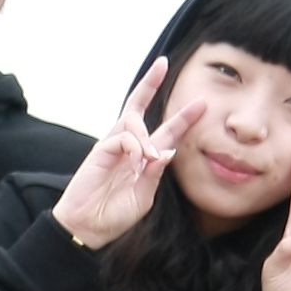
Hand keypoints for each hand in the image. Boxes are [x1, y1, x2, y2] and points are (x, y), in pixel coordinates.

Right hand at [52, 60, 204, 252]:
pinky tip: (136, 163)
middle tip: (163, 64)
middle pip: (139, 106)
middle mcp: (129, 146)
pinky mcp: (100, 149)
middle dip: (150, 83)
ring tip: (150, 158)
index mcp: (144, 157)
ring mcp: (113, 145)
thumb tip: (168, 150)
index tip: (201, 102)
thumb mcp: (145, 197)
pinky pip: (123, 136)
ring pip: (133, 120)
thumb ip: (156, 174)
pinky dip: (135, 147)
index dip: (183, 117)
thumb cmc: (116, 215)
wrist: (89, 227)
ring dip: (147, 136)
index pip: (167, 131)